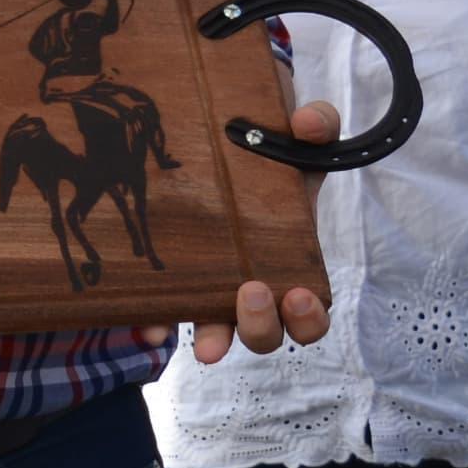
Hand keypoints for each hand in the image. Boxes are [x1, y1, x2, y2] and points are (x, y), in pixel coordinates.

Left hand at [167, 103, 337, 362]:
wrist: (223, 130)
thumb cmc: (269, 140)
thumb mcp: (298, 129)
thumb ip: (319, 123)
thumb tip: (308, 125)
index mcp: (291, 258)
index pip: (308, 311)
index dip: (308, 317)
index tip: (299, 294)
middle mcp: (254, 280)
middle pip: (265, 333)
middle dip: (262, 326)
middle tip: (251, 291)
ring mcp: (214, 280)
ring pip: (219, 332)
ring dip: (215, 339)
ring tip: (208, 344)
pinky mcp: (178, 271)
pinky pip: (167, 307)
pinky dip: (159, 322)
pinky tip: (149, 322)